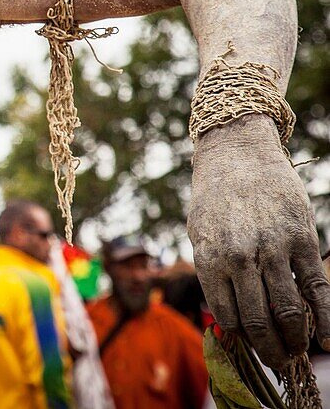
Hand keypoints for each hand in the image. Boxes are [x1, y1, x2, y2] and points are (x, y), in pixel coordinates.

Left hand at [189, 115, 329, 368]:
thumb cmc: (214, 198)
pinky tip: (328, 340)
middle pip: (259, 321)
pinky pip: (316, 289)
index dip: (241, 340)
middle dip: (270, 350)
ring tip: (298, 353)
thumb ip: (211, 275)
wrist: (237, 154)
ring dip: (295, 340)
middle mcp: (241, 258)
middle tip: (277, 363)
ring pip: (288, 311)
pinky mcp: (301, 239)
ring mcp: (273, 249)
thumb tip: (226, 322)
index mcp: (211, 259)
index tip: (250, 349)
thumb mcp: (199, 235)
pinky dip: (325, 320)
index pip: (228, 316)